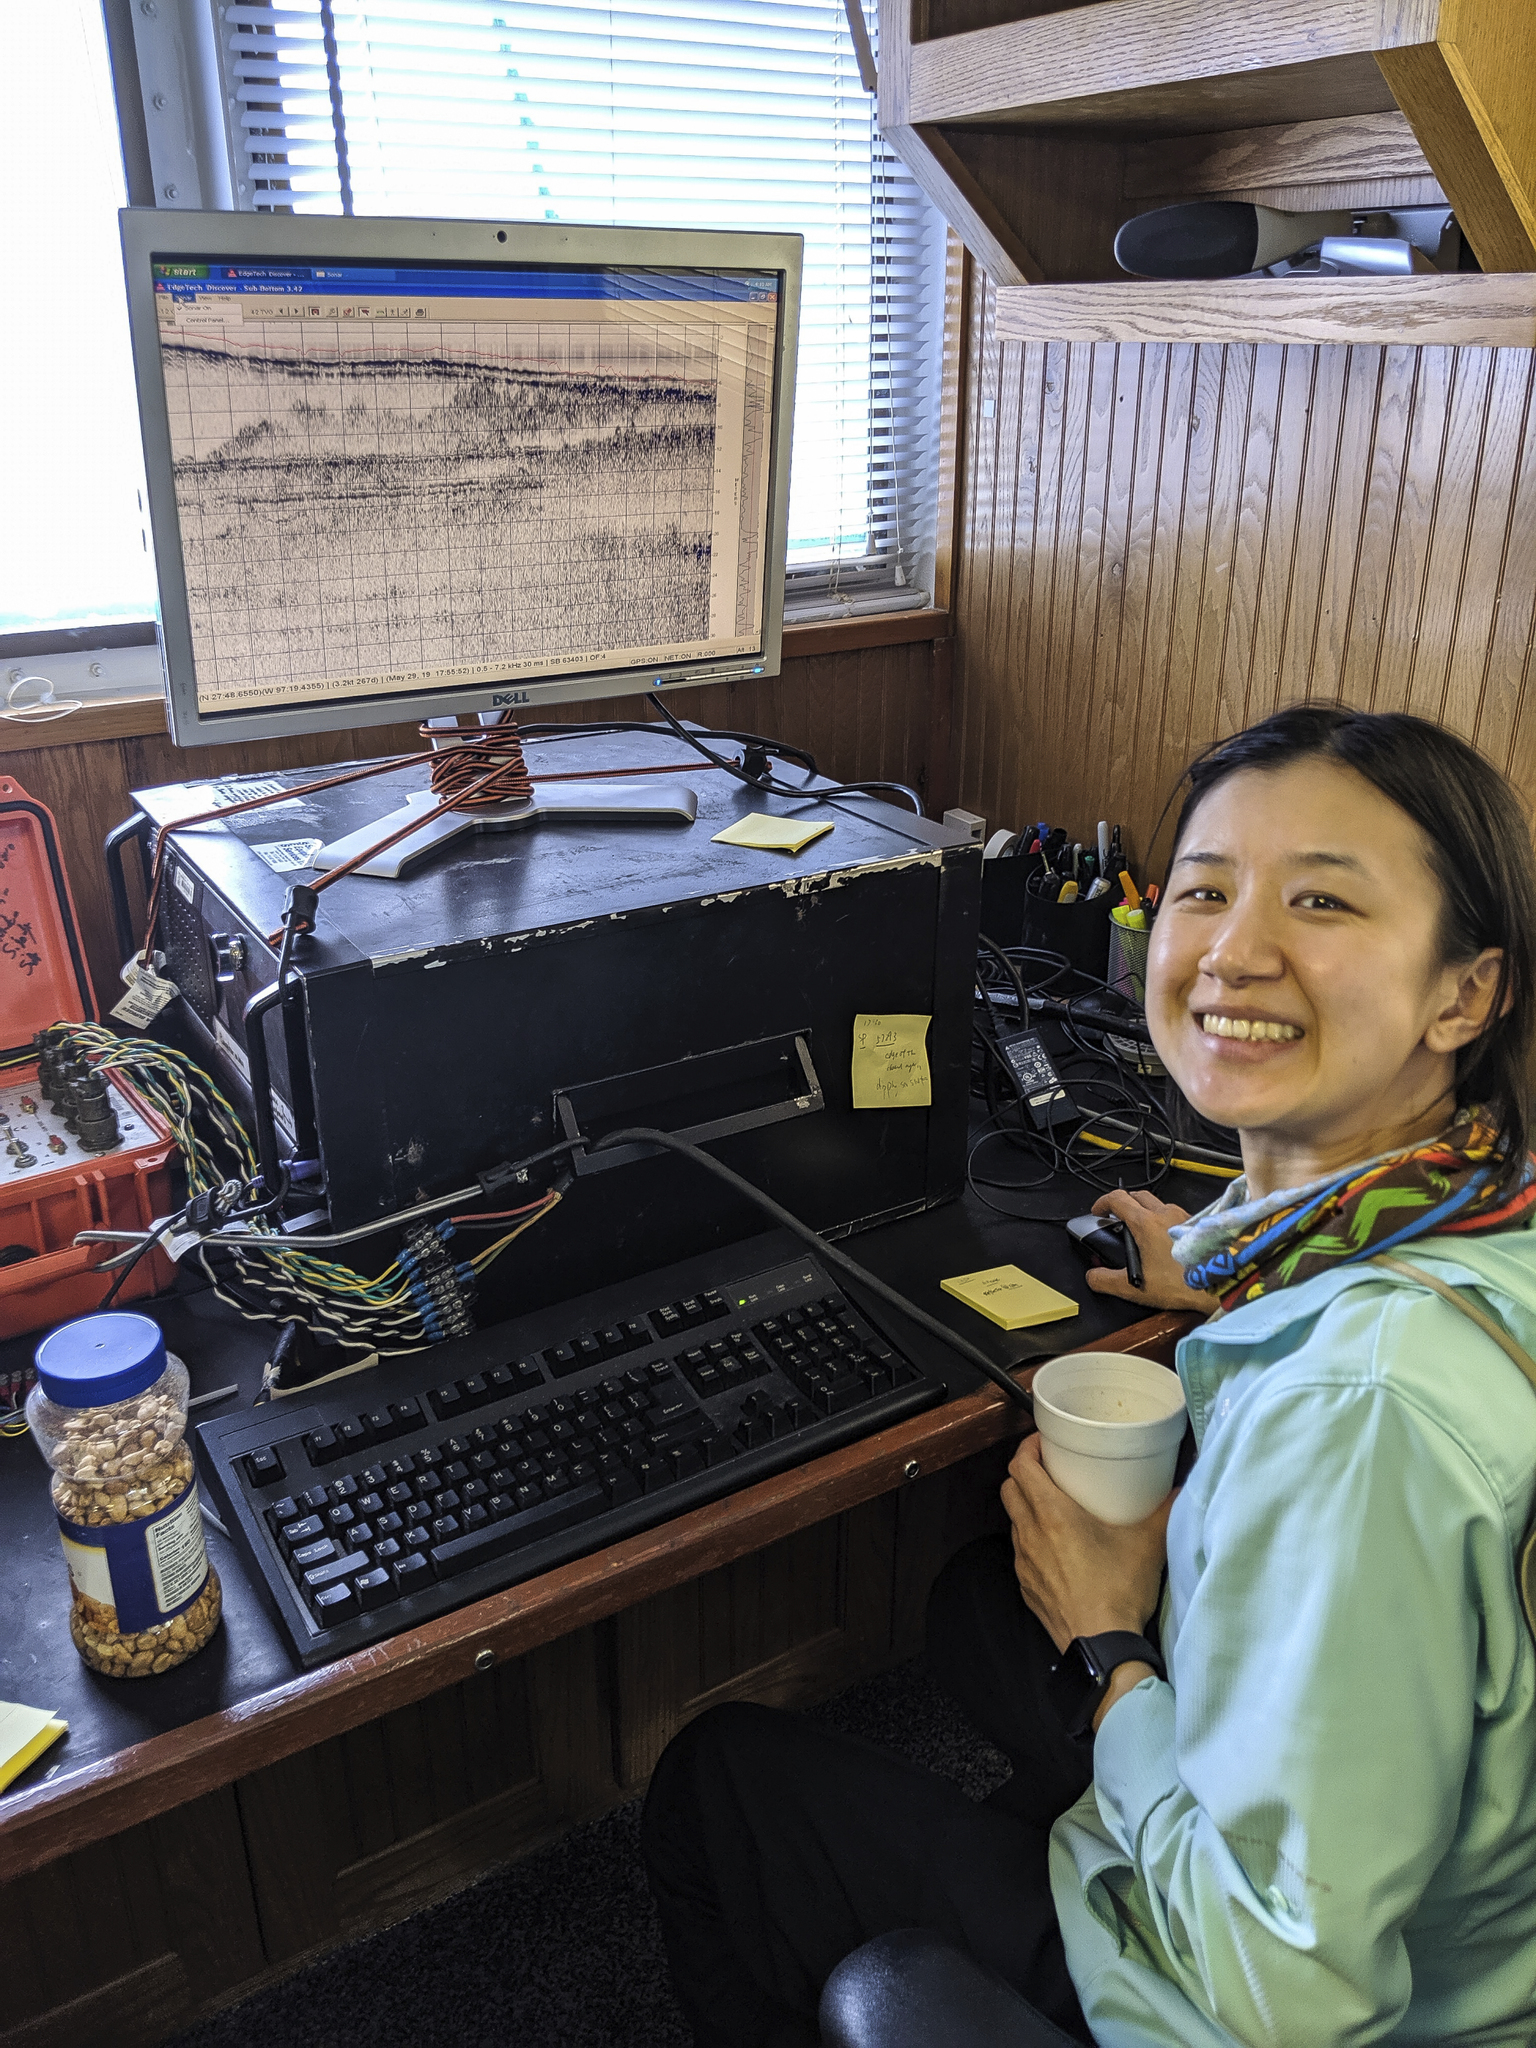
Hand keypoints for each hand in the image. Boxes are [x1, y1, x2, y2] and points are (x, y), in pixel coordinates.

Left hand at [1001, 1435, 1174, 1653]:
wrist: (1101, 1647)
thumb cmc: (1119, 1590)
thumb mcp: (1148, 1543)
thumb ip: (1166, 1509)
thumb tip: (1183, 1487)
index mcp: (1052, 1514)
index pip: (1020, 1466)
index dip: (1027, 1448)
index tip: (1043, 1442)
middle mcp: (1030, 1533)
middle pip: (1009, 1488)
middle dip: (1023, 1473)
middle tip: (1049, 1469)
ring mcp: (1024, 1562)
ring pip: (1013, 1520)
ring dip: (1026, 1506)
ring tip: (1053, 1506)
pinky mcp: (1026, 1587)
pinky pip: (1021, 1552)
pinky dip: (1031, 1539)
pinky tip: (1056, 1547)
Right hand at [1085, 1190, 1217, 1311]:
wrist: (1219, 1284)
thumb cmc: (1181, 1284)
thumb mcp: (1134, 1288)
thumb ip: (1106, 1281)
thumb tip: (1092, 1277)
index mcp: (1146, 1223)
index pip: (1117, 1199)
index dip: (1102, 1203)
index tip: (1097, 1212)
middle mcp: (1165, 1214)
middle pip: (1137, 1195)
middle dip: (1123, 1204)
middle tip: (1117, 1219)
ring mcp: (1183, 1216)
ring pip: (1158, 1204)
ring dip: (1145, 1211)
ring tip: (1141, 1231)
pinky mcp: (1197, 1224)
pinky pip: (1175, 1214)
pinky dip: (1164, 1220)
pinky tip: (1165, 1240)